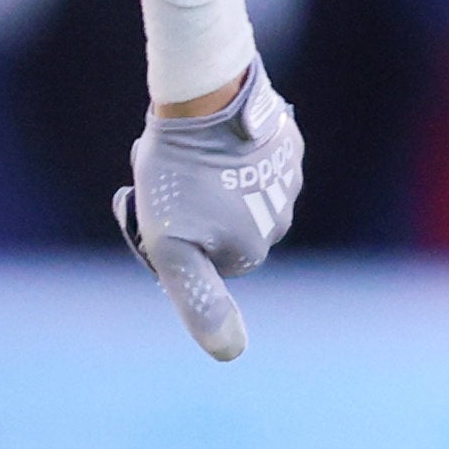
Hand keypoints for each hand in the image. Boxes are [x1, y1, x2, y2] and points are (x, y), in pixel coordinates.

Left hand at [114, 71, 304, 359]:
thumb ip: (198, 302)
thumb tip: (231, 354)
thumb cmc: (178, 173)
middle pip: (223, 226)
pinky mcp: (286, 141)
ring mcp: (288, 177)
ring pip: (237, 191)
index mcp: (252, 251)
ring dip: (210, 178)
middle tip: (167, 181)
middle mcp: (280, 220)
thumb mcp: (171, 246)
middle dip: (194, 209)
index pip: (205, 259)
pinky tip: (210, 133)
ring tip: (187, 155)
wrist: (206, 94)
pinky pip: (252, 156)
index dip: (175, 239)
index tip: (160, 213)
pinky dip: (229, 151)